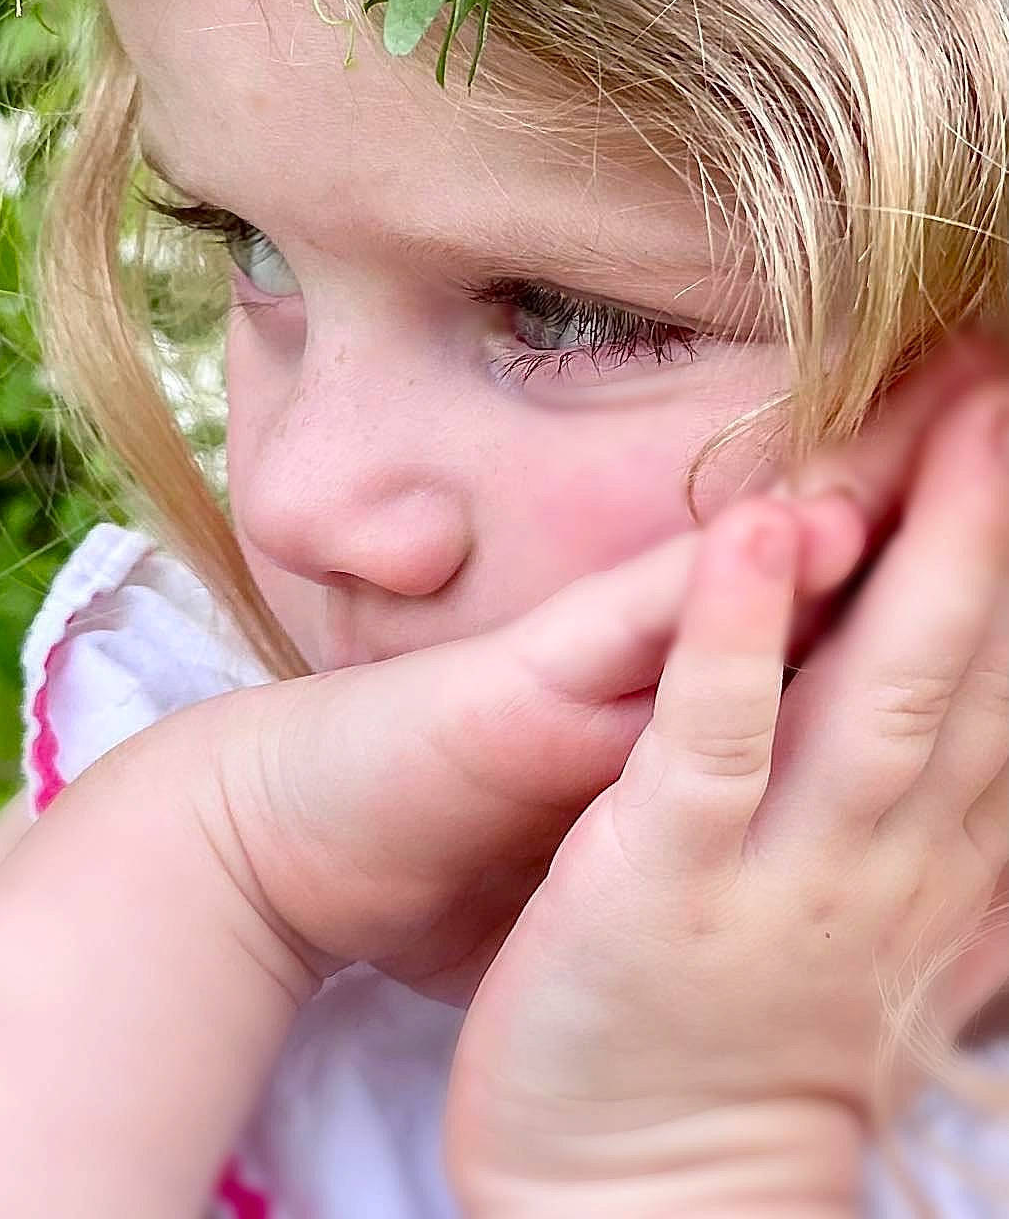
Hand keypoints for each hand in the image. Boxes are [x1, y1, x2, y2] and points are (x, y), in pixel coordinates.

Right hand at [204, 334, 1006, 1004]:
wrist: (300, 841)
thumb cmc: (451, 832)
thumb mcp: (605, 813)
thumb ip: (692, 765)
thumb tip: (777, 751)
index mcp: (690, 700)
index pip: (836, 612)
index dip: (939, 550)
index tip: (1005, 483)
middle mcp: (653, 662)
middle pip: (824, 562)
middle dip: (938, 484)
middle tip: (1008, 396)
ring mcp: (594, 663)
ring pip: (749, 563)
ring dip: (863, 487)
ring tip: (966, 418)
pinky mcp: (523, 691)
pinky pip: (633, 628)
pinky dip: (724, 588)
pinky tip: (795, 528)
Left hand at [443, 377, 1008, 1215]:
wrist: (642, 1195)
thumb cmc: (748, 1030)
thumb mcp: (878, 923)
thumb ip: (944, 825)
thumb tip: (1001, 740)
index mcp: (928, 853)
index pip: (1001, 682)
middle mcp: (885, 855)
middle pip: (964, 664)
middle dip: (996, 521)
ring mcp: (778, 868)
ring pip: (871, 691)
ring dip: (917, 555)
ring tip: (954, 428)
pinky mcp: (659, 879)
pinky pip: (711, 742)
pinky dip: (736, 635)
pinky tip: (755, 534)